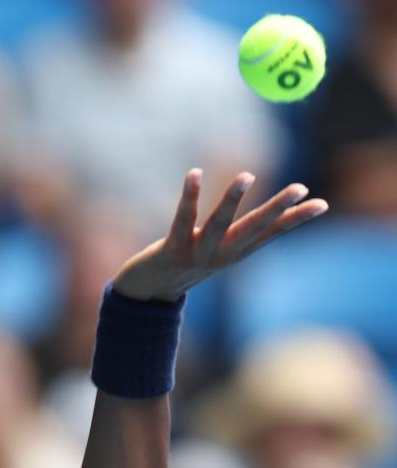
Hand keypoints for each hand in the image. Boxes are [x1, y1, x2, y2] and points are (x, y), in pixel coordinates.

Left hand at [112, 169, 328, 301]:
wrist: (146, 292)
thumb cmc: (184, 264)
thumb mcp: (217, 251)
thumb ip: (239, 235)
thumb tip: (265, 217)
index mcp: (234, 253)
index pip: (269, 234)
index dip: (294, 220)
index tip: (322, 204)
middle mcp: (220, 256)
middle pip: (252, 230)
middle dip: (277, 209)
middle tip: (300, 188)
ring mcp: (197, 255)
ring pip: (219, 225)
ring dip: (233, 201)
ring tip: (246, 175)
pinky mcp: (172, 251)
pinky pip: (182, 221)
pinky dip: (189, 197)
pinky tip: (193, 173)